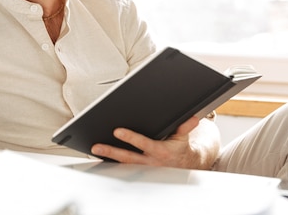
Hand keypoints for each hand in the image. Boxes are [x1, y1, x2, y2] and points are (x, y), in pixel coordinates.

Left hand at [90, 117, 219, 169]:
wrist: (183, 165)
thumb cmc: (180, 148)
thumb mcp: (184, 137)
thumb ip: (185, 127)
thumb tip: (193, 118)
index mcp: (161, 152)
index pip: (143, 144)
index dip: (130, 138)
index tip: (117, 131)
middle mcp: (150, 162)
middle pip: (127, 157)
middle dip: (111, 151)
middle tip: (96, 145)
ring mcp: (142, 167)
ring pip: (122, 163)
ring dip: (108, 157)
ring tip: (94, 149)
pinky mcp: (138, 169)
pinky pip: (123, 166)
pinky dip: (111, 161)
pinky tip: (100, 155)